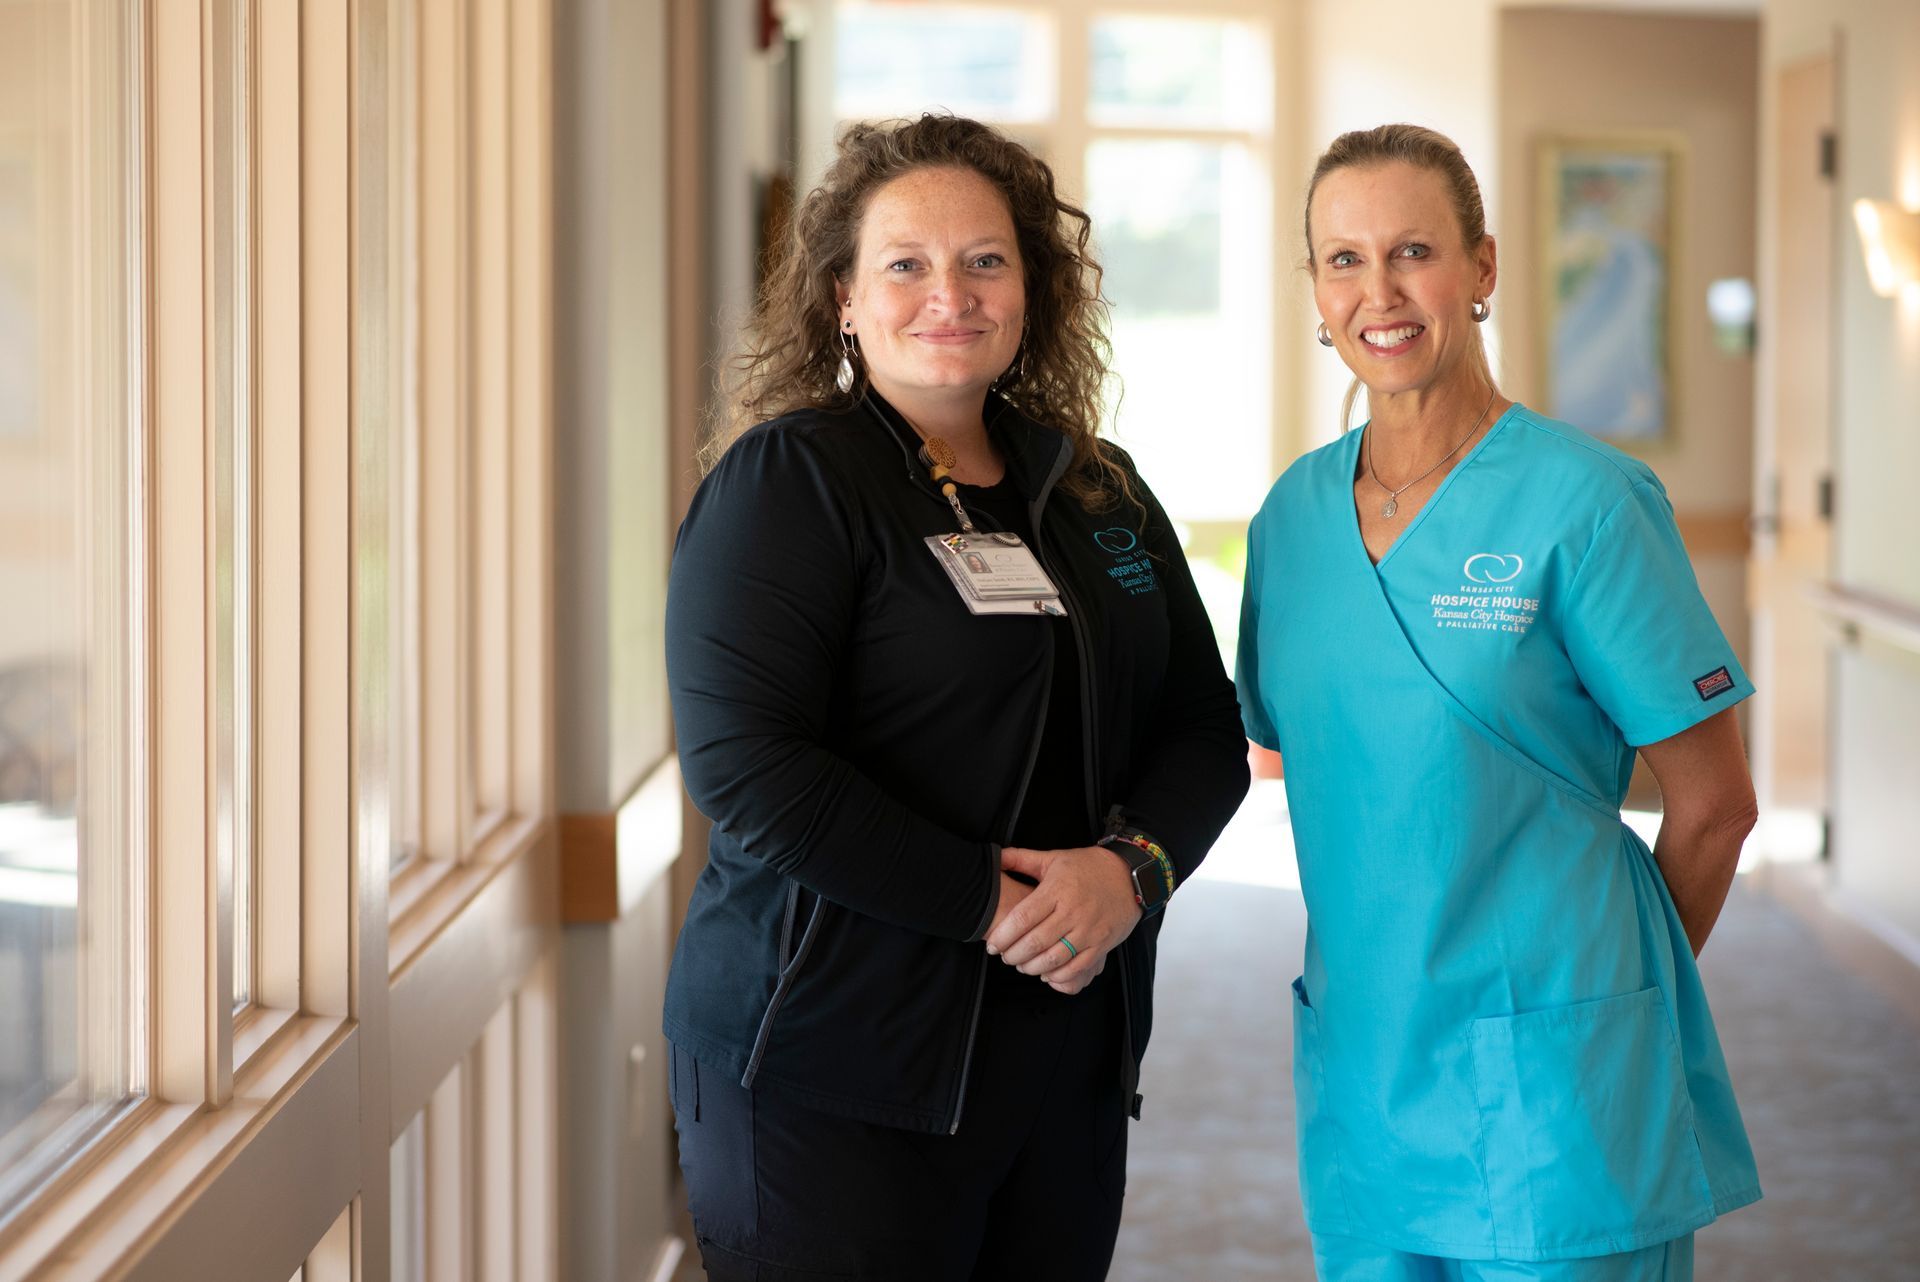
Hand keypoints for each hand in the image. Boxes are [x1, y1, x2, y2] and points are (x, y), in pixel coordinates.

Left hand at [984, 845, 1139, 994]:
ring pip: (1053, 958)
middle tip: (1004, 956)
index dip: (1003, 935)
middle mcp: (1072, 911)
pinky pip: (1076, 968)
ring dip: (1031, 967)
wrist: (1129, 875)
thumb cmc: (1089, 867)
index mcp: (1057, 889)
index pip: (1023, 917)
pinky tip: (1046, 972)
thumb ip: (1022, 859)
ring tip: (1021, 965)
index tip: (992, 944)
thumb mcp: (1054, 858)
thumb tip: (996, 857)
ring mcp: (1088, 930)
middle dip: (1013, 955)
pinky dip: (1057, 975)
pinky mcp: (1101, 944)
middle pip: (1034, 942)